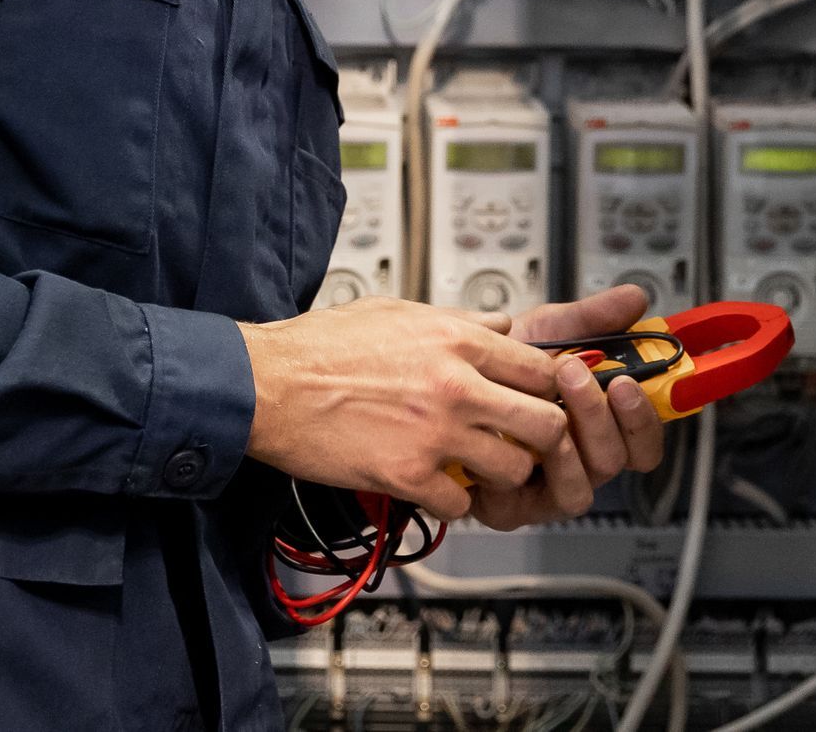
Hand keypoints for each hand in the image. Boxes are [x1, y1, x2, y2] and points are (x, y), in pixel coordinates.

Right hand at [241, 296, 567, 520]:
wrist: (266, 383)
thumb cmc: (320, 346)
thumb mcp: (396, 312)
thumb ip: (456, 320)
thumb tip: (500, 323)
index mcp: (456, 340)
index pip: (541, 368)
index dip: (550, 389)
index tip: (542, 401)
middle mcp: (454, 385)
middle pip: (545, 423)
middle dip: (542, 438)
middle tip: (524, 443)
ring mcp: (434, 433)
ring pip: (513, 468)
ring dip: (501, 474)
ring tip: (481, 469)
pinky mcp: (406, 474)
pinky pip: (460, 504)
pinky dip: (453, 502)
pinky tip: (437, 488)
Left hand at [469, 285, 668, 529]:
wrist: (432, 379)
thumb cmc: (490, 367)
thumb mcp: (544, 333)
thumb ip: (590, 319)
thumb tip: (636, 297)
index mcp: (595, 428)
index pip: (642, 443)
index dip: (644, 418)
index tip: (627, 381)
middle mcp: (576, 463)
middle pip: (616, 462)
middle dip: (600, 415)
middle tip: (575, 371)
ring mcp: (544, 489)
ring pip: (582, 487)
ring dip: (567, 437)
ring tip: (548, 391)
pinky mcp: (510, 509)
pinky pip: (531, 501)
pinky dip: (528, 464)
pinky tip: (511, 430)